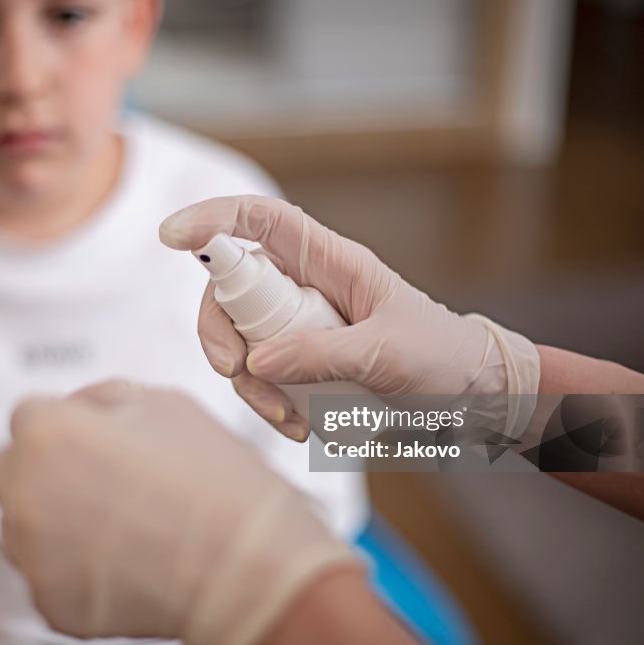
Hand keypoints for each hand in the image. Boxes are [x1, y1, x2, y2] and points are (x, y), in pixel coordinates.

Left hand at [0, 380, 360, 644]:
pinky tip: (124, 559)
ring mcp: (32, 553)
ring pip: (27, 524)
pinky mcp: (49, 603)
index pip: (30, 416)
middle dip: (52, 470)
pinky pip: (49, 574)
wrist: (246, 565)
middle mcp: (25, 491)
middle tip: (110, 482)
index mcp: (47, 431)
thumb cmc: (213, 481)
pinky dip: (75, 569)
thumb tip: (77, 408)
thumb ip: (103, 397)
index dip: (69, 425)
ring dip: (58, 519)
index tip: (95, 443)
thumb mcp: (162, 401)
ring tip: (124, 523)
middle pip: (18, 469)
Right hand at [159, 195, 539, 440]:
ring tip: (288, 418)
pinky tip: (302, 426)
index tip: (171, 237)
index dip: (213, 218)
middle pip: (232, 289)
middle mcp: (305, 289)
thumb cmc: (442, 359)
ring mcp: (299, 328)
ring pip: (241, 341)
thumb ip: (323, 354)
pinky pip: (261, 379)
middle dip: (219, 330)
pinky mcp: (300, 365)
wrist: (472, 399)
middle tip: (232, 371)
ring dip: (249, 383)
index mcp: (330, 263)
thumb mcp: (388, 353)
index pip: (261, 222)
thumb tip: (258, 362)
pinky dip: (269, 404)